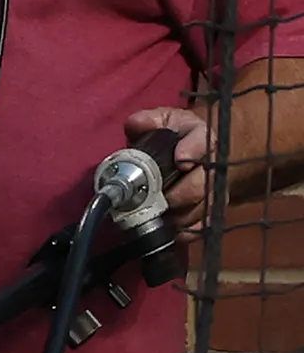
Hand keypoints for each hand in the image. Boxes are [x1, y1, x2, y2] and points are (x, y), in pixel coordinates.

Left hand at [123, 108, 210, 238]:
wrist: (204, 154)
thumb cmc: (179, 136)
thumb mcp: (166, 121)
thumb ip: (150, 120)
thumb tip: (136, 123)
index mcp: (204, 138)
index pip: (204, 142)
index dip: (193, 151)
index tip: (181, 160)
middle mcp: (215, 168)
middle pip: (200, 187)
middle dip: (176, 195)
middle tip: (154, 198)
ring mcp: (215, 193)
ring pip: (199, 211)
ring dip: (174, 216)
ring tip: (154, 213)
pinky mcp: (211, 213)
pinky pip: (198, 229)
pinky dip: (180, 231)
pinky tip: (165, 227)